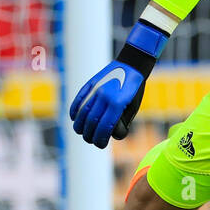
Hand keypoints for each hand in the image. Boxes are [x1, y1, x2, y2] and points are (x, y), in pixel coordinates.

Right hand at [68, 19, 168, 147]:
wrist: (132, 65)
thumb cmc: (135, 89)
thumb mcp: (132, 107)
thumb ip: (120, 120)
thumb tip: (110, 134)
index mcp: (117, 104)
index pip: (104, 128)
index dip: (100, 139)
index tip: (100, 145)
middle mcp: (104, 97)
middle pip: (91, 122)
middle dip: (90, 135)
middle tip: (91, 140)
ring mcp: (96, 89)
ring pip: (82, 112)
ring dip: (80, 126)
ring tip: (81, 132)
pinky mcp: (91, 84)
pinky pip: (79, 99)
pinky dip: (74, 110)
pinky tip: (74, 119)